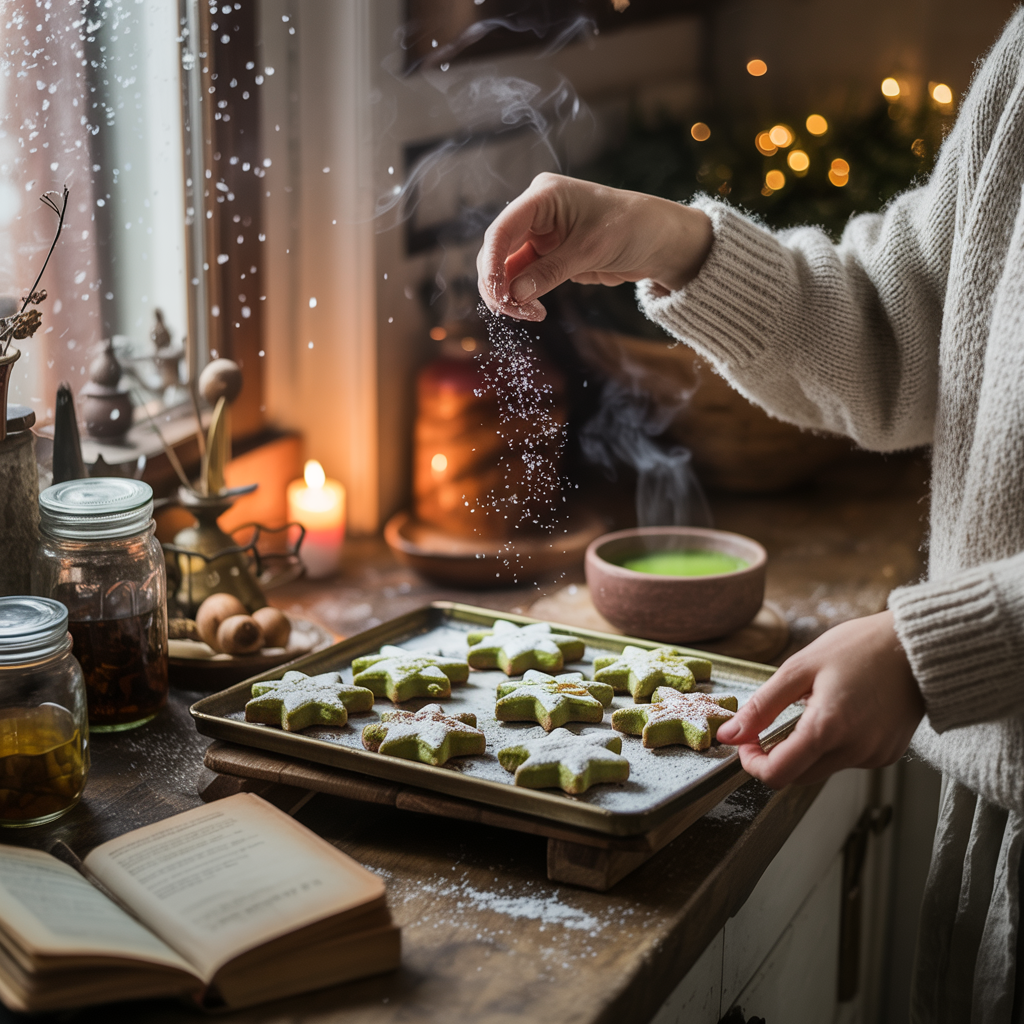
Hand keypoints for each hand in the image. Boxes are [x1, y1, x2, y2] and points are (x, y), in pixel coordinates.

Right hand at [476, 172, 712, 320]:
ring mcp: (539, 235)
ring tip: (531, 315)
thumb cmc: (631, 228)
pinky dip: (523, 296)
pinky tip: (533, 311)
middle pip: (497, 250)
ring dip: (510, 294)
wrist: (658, 241)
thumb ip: (551, 271)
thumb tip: (515, 293)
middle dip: (499, 283)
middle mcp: (535, 213)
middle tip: (515, 312)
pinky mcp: (547, 256)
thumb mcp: (591, 250)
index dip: (491, 262)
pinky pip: (523, 278)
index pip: (502, 229)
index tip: (496, 293)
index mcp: (543, 196)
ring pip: (506, 268)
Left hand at [715, 611, 923, 787]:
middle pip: (796, 776)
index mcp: (828, 729)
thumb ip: (762, 706)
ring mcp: (874, 757)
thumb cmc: (859, 647)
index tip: (745, 740)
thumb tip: (729, 734)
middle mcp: (854, 751)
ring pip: (820, 769)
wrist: (918, 646)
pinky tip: (840, 713)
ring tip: (814, 706)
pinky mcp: (887, 755)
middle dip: (775, 755)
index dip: (752, 762)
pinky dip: (831, 745)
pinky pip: (845, 760)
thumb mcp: (800, 668)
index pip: (777, 774)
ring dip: (803, 748)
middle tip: (769, 722)